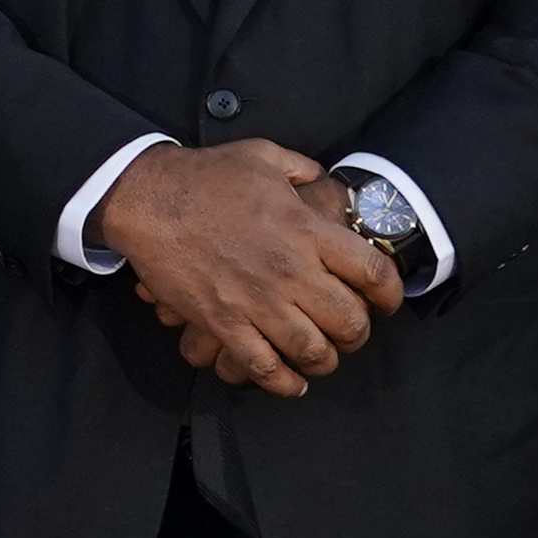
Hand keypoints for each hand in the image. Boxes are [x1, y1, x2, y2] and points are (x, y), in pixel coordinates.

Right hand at [101, 140, 394, 395]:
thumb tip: (324, 183)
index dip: (391, 294)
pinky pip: (262, 366)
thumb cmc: (204, 175)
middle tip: (350, 332)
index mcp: (306, 229)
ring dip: (323, 361)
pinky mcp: (222, 321)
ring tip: (320, 357)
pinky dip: (282, 382)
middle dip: (357, 334)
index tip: (387, 302)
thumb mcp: (263, 156)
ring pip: (311, 351)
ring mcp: (256, 300)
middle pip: (349, 322)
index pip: (373, 273)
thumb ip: (303, 170)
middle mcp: (290, 270)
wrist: (146, 197)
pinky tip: (291, 382)